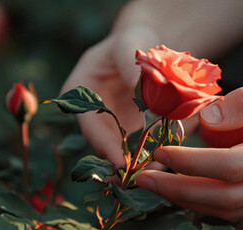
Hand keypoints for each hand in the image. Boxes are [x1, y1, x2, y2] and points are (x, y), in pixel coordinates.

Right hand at [61, 26, 163, 169]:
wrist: (143, 46)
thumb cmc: (131, 41)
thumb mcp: (128, 44)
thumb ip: (130, 63)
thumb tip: (138, 85)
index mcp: (78, 92)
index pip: (88, 124)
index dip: (104, 144)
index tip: (120, 161)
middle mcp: (90, 113)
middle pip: (103, 143)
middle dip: (122, 161)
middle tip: (140, 175)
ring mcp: (109, 123)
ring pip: (121, 149)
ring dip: (137, 161)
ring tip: (155, 171)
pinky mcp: (129, 129)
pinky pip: (138, 144)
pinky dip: (151, 152)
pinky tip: (165, 159)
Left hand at [135, 64, 242, 219]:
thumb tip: (209, 118)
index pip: (236, 167)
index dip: (192, 163)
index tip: (159, 150)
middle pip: (232, 199)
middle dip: (182, 189)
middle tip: (145, 174)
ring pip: (239, 212)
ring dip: (194, 201)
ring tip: (160, 182)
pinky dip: (217, 203)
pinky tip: (193, 187)